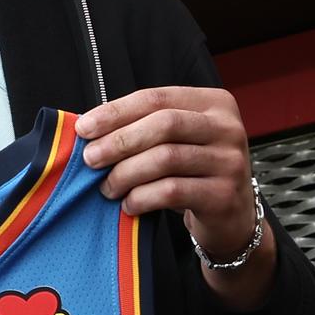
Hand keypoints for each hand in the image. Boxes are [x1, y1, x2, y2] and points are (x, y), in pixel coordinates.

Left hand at [78, 87, 271, 307]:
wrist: (231, 216)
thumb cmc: (192, 172)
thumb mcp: (175, 141)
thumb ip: (143, 127)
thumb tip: (88, 128)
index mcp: (213, 102)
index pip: (156, 98)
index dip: (115, 112)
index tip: (83, 128)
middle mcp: (227, 127)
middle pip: (164, 124)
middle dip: (119, 141)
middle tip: (90, 159)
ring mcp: (230, 161)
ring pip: (166, 158)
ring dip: (126, 173)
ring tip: (107, 187)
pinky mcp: (225, 195)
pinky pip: (173, 191)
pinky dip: (142, 197)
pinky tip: (129, 204)